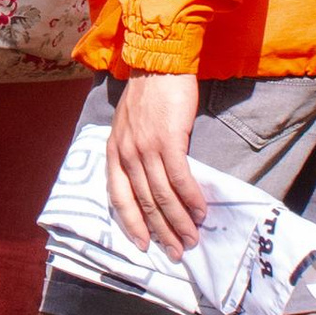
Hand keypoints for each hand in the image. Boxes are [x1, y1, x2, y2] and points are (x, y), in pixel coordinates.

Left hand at [106, 72, 206, 256]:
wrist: (160, 62)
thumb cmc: (148, 94)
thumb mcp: (129, 125)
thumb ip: (134, 152)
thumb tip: (152, 182)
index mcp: (113, 151)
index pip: (118, 198)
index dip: (131, 224)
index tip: (144, 245)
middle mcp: (126, 153)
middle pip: (144, 203)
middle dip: (161, 232)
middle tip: (177, 252)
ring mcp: (146, 148)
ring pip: (163, 196)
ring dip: (180, 222)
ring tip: (192, 239)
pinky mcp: (169, 140)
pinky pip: (181, 179)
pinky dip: (192, 199)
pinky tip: (201, 212)